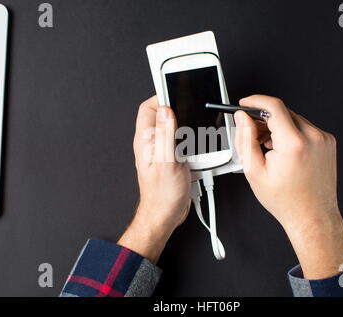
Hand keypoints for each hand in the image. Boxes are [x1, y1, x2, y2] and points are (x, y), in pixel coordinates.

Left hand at [118, 96, 190, 262]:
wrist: (166, 214)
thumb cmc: (162, 194)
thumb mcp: (166, 161)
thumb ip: (165, 134)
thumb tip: (165, 110)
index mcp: (145, 140)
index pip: (149, 108)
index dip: (162, 96)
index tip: (176, 90)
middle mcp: (152, 143)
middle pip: (162, 114)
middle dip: (176, 107)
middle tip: (189, 105)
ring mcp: (162, 150)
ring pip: (173, 127)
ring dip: (185, 123)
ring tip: (194, 122)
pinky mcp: (172, 158)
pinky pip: (181, 141)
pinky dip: (190, 139)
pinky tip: (196, 143)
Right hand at [234, 95, 342, 278]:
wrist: (312, 216)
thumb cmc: (286, 200)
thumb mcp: (255, 171)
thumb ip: (245, 139)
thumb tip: (242, 119)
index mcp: (294, 144)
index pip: (274, 106)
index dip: (255, 101)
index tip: (246, 103)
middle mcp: (312, 137)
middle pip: (283, 112)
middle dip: (263, 118)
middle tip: (252, 132)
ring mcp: (323, 139)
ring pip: (293, 119)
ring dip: (277, 127)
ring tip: (267, 147)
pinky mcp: (327, 142)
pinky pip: (305, 128)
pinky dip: (291, 133)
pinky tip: (282, 150)